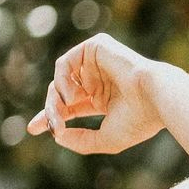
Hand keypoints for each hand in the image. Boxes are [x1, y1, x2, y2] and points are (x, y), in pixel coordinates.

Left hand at [26, 33, 161, 153]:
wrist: (155, 96)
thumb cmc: (138, 120)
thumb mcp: (106, 139)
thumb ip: (81, 141)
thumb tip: (57, 136)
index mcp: (103, 99)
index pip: (70, 106)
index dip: (52, 116)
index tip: (34, 129)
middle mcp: (98, 80)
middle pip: (60, 93)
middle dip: (50, 109)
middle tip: (50, 125)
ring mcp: (96, 63)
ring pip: (60, 79)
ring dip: (57, 98)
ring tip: (66, 110)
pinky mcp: (95, 47)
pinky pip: (64, 63)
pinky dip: (63, 81)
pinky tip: (74, 96)